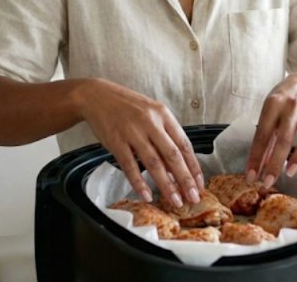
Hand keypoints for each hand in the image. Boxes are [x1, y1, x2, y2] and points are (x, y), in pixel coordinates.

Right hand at [78, 79, 202, 206]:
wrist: (97, 96)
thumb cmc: (127, 106)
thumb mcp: (151, 113)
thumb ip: (164, 136)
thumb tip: (176, 167)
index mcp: (163, 114)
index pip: (184, 144)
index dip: (193, 166)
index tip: (200, 183)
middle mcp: (150, 122)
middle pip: (172, 155)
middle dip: (185, 179)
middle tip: (193, 198)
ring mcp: (132, 132)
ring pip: (154, 163)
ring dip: (166, 185)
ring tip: (175, 201)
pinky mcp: (116, 141)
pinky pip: (129, 166)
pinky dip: (139, 182)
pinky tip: (147, 195)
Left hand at [244, 70, 296, 187]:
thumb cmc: (284, 99)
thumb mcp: (269, 111)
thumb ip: (266, 136)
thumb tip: (259, 164)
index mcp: (273, 104)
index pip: (262, 134)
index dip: (256, 156)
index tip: (252, 175)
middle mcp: (293, 106)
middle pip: (284, 137)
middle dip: (275, 162)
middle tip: (269, 181)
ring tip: (291, 171)